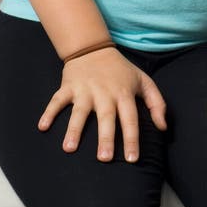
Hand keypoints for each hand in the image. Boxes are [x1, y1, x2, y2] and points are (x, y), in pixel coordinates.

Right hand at [38, 47, 166, 160]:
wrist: (93, 48)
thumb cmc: (121, 70)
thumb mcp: (143, 81)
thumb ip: (157, 103)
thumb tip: (163, 128)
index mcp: (123, 93)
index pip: (130, 118)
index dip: (132, 138)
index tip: (133, 159)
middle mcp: (104, 93)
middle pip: (106, 117)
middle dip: (105, 137)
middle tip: (104, 158)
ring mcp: (85, 90)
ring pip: (79, 111)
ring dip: (74, 129)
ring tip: (69, 148)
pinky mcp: (68, 87)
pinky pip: (57, 100)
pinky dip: (49, 112)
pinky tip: (42, 127)